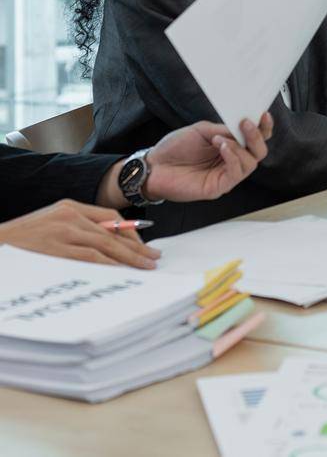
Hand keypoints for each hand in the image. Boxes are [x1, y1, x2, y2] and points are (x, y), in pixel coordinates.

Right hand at [0, 200, 159, 268]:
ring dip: (129, 258)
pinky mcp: (57, 249)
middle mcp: (69, 216)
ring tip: (145, 267)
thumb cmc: (18, 241)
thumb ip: (75, 230)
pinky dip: (110, 266)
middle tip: (153, 258)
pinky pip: (91, 259)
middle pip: (113, 232)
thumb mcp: (48, 225)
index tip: (142, 245)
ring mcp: (63, 232)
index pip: (110, 216)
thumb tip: (105, 246)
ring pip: (106, 246)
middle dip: (136, 247)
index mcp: (69, 207)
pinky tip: (122, 273)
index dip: (130, 231)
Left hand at [135, 115, 273, 203]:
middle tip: (247, 124)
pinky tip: (222, 147)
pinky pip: (236, 173)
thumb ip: (224, 130)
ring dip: (240, 147)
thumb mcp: (202, 131)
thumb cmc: (174, 149)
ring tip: (220, 139)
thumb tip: (242, 128)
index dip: (264, 128)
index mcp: (230, 147)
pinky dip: (233, 157)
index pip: (254, 140)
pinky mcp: (219, 187)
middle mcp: (231, 162)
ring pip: (251, 163)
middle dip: (257, 137)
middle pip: (259, 152)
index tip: (264, 115)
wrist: (153, 166)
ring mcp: (226, 176)